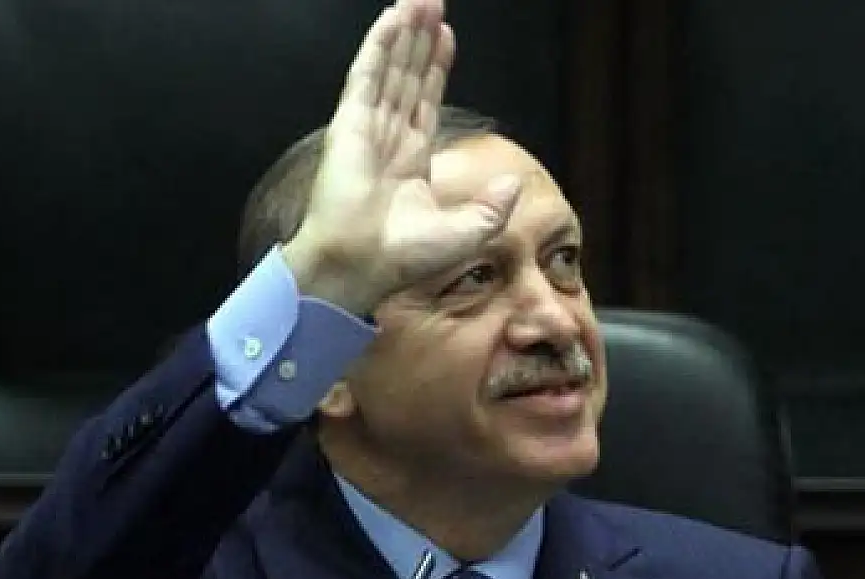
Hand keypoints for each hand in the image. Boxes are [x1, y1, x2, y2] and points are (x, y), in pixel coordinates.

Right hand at [282, 0, 522, 314]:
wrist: (360, 265)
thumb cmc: (403, 257)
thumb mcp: (466, 234)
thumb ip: (492, 208)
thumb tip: (514, 182)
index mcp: (411, 161)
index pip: (426, 101)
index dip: (436, 68)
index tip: (446, 36)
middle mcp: (389, 139)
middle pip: (409, 76)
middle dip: (422, 39)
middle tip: (432, 1)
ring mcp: (367, 128)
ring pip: (391, 69)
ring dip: (404, 33)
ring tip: (419, 0)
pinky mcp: (350, 124)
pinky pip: (367, 77)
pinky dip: (379, 47)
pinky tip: (392, 20)